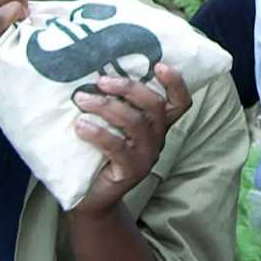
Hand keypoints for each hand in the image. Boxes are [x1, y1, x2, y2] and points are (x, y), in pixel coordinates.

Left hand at [70, 63, 193, 214]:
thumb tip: (90, 69)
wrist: (90, 196)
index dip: (175, 83)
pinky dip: (97, 132)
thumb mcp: (109, 124)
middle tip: (101, 80)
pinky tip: (80, 126)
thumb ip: (112, 103)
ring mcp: (146, 156)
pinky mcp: (131, 171)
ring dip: (106, 106)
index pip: (180, 102)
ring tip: (81, 99)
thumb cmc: (97, 152)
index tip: (158, 65)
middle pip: (155, 105)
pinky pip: (118, 147)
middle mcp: (157, 138)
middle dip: (128, 88)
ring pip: (136, 122)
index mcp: (156, 124)